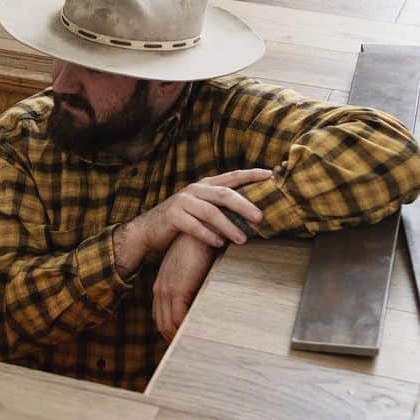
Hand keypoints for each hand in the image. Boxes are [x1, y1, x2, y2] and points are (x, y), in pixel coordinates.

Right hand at [135, 168, 272, 252]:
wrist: (148, 230)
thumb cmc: (182, 222)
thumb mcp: (201, 210)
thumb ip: (220, 208)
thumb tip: (253, 213)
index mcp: (205, 186)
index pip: (232, 177)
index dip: (251, 174)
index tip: (271, 174)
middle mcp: (194, 190)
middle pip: (224, 194)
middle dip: (244, 205)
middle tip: (260, 218)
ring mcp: (182, 202)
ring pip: (210, 212)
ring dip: (228, 226)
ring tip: (242, 240)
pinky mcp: (172, 216)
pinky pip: (193, 226)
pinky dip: (208, 235)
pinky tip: (219, 244)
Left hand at [153, 233, 219, 341]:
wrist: (200, 233)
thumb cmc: (200, 252)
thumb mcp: (191, 274)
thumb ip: (191, 290)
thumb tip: (201, 308)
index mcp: (161, 287)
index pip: (161, 318)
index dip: (171, 332)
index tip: (184, 341)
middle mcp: (160, 290)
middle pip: (162, 325)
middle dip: (175, 339)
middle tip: (191, 350)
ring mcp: (166, 290)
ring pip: (169, 325)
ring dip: (181, 337)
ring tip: (196, 347)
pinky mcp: (177, 290)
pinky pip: (178, 318)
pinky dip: (186, 329)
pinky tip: (198, 334)